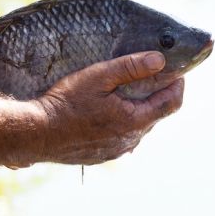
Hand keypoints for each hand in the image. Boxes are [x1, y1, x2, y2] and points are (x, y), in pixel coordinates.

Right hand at [32, 51, 183, 164]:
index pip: (171, 103)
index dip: (178, 85)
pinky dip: (125, 121)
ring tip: (128, 90)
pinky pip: (124, 137)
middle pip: (156, 114)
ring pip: (140, 127)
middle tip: (152, 75)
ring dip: (140, 108)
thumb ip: (131, 67)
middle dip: (158, 94)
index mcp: (133, 121)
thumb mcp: (99, 76)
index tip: (176, 71)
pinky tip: (110, 110)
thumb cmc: (66, 102)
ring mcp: (116, 150)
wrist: (36, 133)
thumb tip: (160, 60)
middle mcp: (129, 140)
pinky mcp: (103, 155)